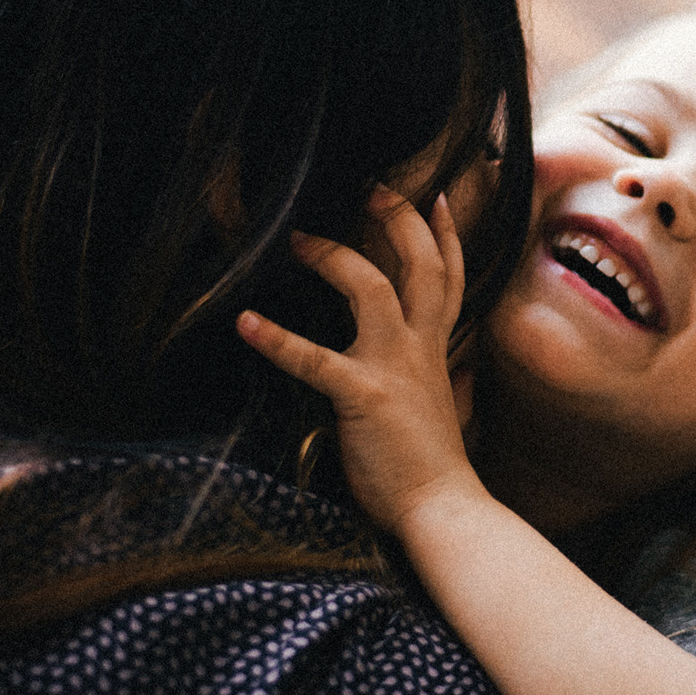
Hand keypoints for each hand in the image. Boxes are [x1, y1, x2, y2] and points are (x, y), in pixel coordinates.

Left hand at [237, 190, 481, 534]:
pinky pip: (314, 359)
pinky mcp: (361, 395)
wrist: (441, 508)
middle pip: (420, 265)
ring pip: (370, 288)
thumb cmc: (430, 467)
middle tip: (371, 187)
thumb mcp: (439, 408)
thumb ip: (437, 379)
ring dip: (334, 257)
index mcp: (434, 349)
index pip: (449, 278)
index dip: (444, 235)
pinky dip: (277, 339)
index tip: (431, 197)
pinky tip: (246, 323)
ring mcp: (392, 367)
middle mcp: (419, 347)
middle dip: (398, 220)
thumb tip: (442, 372)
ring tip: (298, 239)